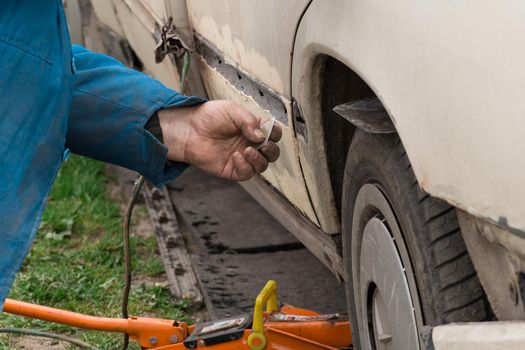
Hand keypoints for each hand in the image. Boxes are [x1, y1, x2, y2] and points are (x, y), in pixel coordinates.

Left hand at [158, 100, 281, 180]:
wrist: (189, 130)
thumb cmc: (209, 117)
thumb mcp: (232, 111)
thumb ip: (249, 121)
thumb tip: (261, 136)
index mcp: (253, 129)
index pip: (273, 135)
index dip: (275, 134)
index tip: (270, 132)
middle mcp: (250, 144)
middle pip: (272, 153)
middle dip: (272, 150)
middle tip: (263, 145)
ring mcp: (242, 158)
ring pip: (262, 166)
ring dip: (259, 159)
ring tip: (247, 150)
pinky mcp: (232, 170)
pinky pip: (246, 174)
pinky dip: (245, 167)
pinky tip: (236, 156)